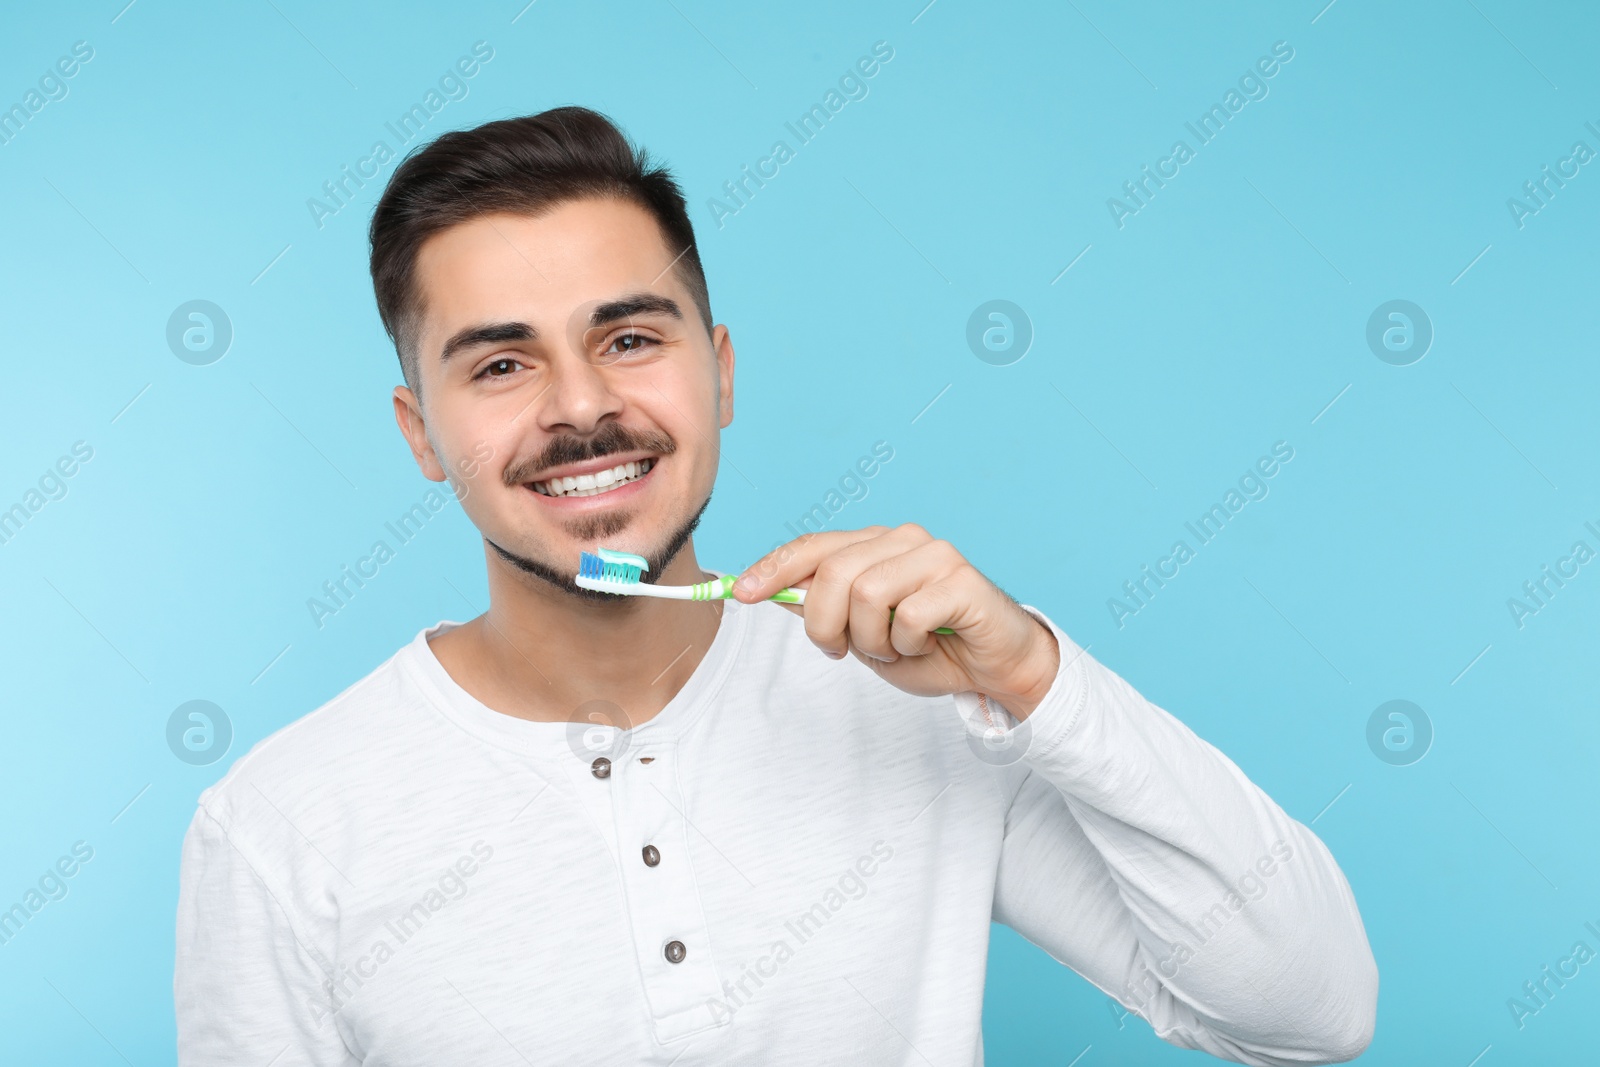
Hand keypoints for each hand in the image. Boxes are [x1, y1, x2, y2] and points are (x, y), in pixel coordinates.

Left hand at [731, 524, 1060, 719]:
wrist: (993, 668)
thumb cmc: (928, 648)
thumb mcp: (861, 634)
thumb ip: (823, 608)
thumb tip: (773, 592)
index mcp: (875, 545)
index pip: (814, 546)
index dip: (774, 568)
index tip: (741, 593)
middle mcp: (903, 539)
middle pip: (832, 572)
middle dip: (825, 624)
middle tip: (845, 650)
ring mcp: (935, 555)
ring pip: (866, 594)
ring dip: (871, 640)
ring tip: (894, 649)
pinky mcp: (961, 580)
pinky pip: (907, 615)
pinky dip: (905, 645)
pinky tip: (923, 646)